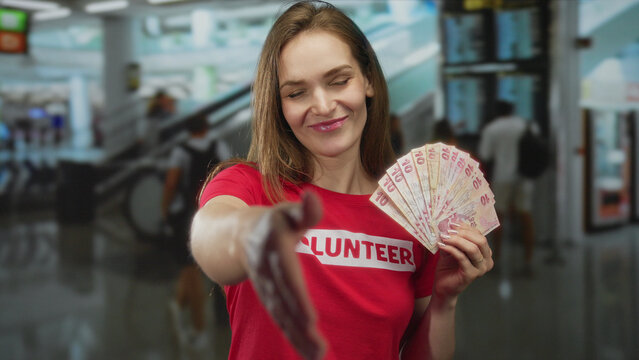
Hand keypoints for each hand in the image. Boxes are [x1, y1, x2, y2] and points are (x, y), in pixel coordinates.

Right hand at [242, 191, 325, 359]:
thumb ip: (304, 210)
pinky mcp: (267, 297)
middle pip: (283, 302)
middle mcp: (265, 272)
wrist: (234, 236)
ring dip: (297, 338)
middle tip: (319, 349)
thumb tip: (313, 197)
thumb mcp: (286, 211)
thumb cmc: (272, 222)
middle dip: (300, 327)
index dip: (297, 298)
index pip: (286, 276)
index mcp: (272, 248)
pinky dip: (293, 336)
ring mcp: (264, 287)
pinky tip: (309, 351)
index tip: (311, 319)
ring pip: (280, 315)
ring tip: (317, 355)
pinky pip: (279, 319)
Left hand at [434, 223, 492, 299]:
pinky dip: (451, 249)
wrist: (443, 287)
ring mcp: (481, 269)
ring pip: (472, 249)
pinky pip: (462, 258)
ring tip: (444, 237)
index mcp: (485, 253)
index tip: (452, 223)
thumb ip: (453, 237)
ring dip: (456, 240)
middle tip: (448, 230)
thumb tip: (449, 223)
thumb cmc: (448, 267)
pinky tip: (441, 245)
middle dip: (463, 233)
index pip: (479, 235)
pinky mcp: (471, 275)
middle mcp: (487, 261)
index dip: (466, 227)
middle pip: (480, 241)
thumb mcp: (452, 248)